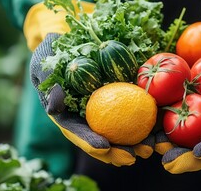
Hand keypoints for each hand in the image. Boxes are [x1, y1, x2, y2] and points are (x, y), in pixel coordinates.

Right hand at [30, 33, 153, 165]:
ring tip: (148, 148)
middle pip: (102, 141)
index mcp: (67, 116)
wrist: (69, 43)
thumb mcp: (43, 65)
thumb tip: (55, 106)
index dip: (89, 142)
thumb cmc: (52, 55)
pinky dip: (144, 125)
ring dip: (134, 144)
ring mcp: (104, 110)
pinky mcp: (120, 99)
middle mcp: (87, 118)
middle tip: (132, 157)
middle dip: (116, 153)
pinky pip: (133, 114)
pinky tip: (157, 131)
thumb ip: (48, 84)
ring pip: (119, 133)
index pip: (77, 133)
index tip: (103, 147)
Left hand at [156, 37, 200, 173]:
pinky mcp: (182, 99)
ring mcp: (199, 110)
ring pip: (183, 134)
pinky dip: (157, 120)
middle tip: (168, 161)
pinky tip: (144, 125)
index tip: (200, 152)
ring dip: (166, 143)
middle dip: (184, 155)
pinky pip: (169, 112)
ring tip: (150, 147)